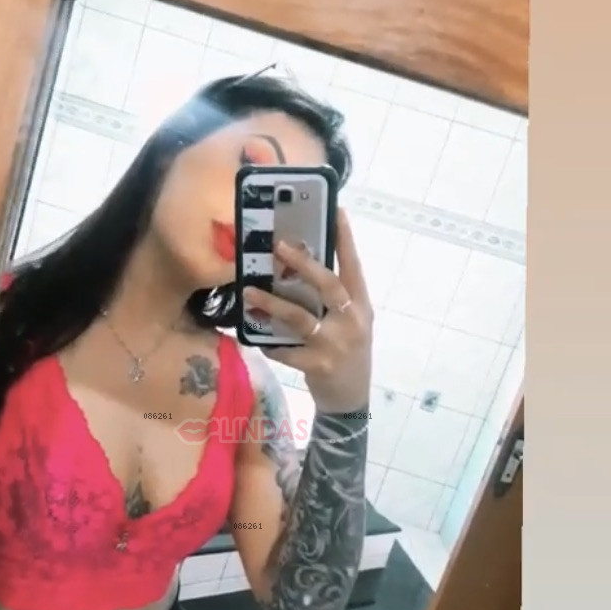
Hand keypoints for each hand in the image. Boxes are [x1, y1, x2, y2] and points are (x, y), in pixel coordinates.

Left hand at [242, 209, 372, 413]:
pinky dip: (268, 342)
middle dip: (303, 263)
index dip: (346, 239)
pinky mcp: (317, 365)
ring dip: (272, 302)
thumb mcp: (351, 323)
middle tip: (278, 246)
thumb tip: (303, 266)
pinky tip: (254, 335)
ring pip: (300, 317)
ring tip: (248, 290)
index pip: (354, 266)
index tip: (337, 210)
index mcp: (361, 306)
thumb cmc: (347, 352)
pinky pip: (285, 349)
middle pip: (327, 285)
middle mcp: (352, 321)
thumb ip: (334, 299)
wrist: (350, 399)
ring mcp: (335, 344)